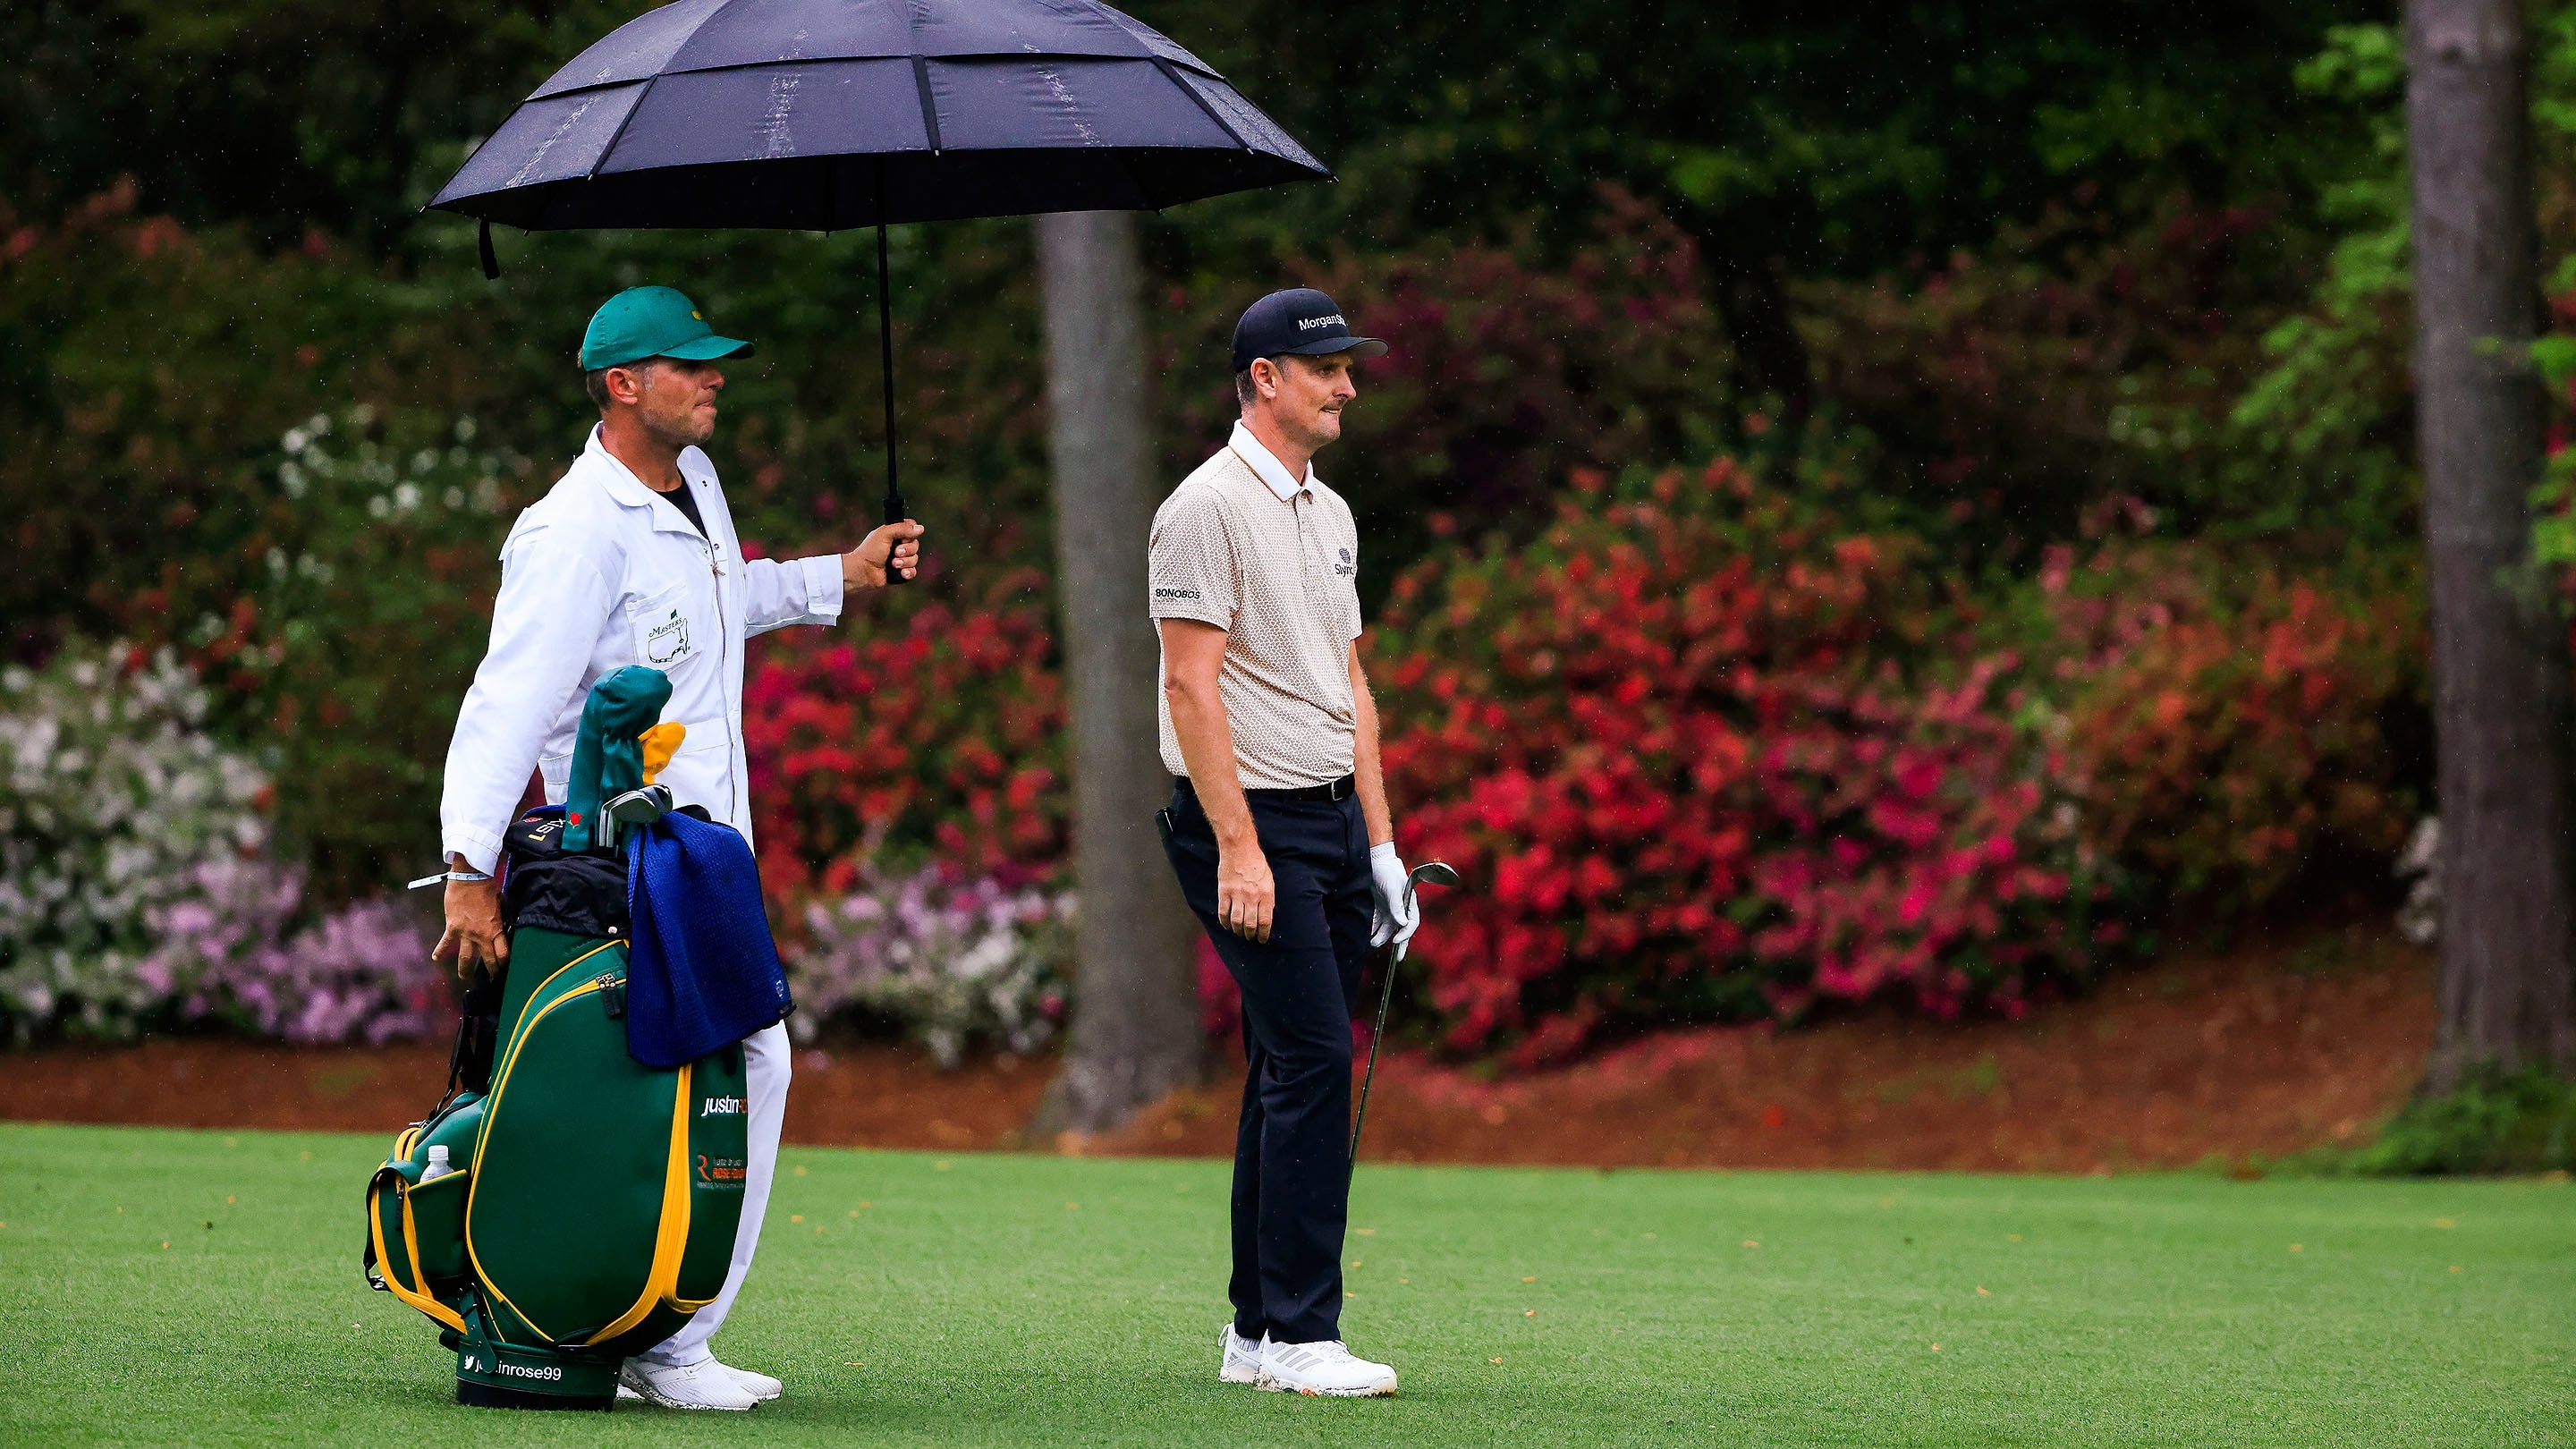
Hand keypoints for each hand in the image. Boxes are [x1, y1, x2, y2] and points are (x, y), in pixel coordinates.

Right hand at [431, 864, 508, 979]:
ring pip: (466, 958)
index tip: (505, 966)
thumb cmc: (487, 887)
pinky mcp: (452, 927)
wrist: (469, 877)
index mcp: (496, 929)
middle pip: (488, 959)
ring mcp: (466, 933)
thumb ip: (501, 916)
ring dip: (465, 969)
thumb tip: (505, 921)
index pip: (503, 953)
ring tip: (464, 977)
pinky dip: (440, 951)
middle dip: (491, 971)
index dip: (505, 962)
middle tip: (492, 979)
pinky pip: (446, 943)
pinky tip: (436, 958)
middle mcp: (481, 935)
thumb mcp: (501, 902)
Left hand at [845, 519, 924, 587]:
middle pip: (915, 544)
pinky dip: (908, 572)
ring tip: (893, 564)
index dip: (910, 533)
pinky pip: (913, 571)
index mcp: (894, 534)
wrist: (863, 571)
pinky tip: (900, 573)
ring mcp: (900, 559)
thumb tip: (920, 528)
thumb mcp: (885, 533)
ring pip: (915, 559)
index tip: (902, 538)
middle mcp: (898, 546)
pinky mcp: (900, 572)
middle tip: (895, 552)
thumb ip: (902, 528)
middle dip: (907, 550)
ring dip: (905, 562)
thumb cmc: (870, 551)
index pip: (912, 529)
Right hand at [1217, 836, 1276, 943]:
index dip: (1264, 934)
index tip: (1262, 939)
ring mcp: (1237, 894)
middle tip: (1250, 937)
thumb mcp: (1269, 880)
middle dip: (1250, 935)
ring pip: (1236, 921)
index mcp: (1266, 893)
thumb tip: (1266, 917)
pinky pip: (1223, 913)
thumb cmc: (1256, 864)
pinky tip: (1227, 925)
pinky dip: (1225, 923)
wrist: (1239, 849)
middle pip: (1250, 924)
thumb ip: (1268, 899)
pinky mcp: (1224, 891)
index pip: (1265, 921)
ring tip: (1240, 932)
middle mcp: (1252, 896)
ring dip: (1238, 931)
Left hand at [1368, 842, 1419, 950]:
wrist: (1374, 860)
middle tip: (1399, 958)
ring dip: (1382, 936)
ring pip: (1388, 928)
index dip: (1405, 934)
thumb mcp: (1393, 888)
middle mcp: (1401, 908)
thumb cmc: (1387, 872)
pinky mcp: (1378, 907)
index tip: (1396, 941)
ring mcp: (1389, 908)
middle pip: (1402, 930)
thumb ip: (1397, 906)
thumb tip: (1402, 925)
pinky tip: (1367, 935)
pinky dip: (1373, 929)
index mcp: (1409, 903)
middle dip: (1401, 944)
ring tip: (1373, 943)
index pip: (1411, 923)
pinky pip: (1377, 922)